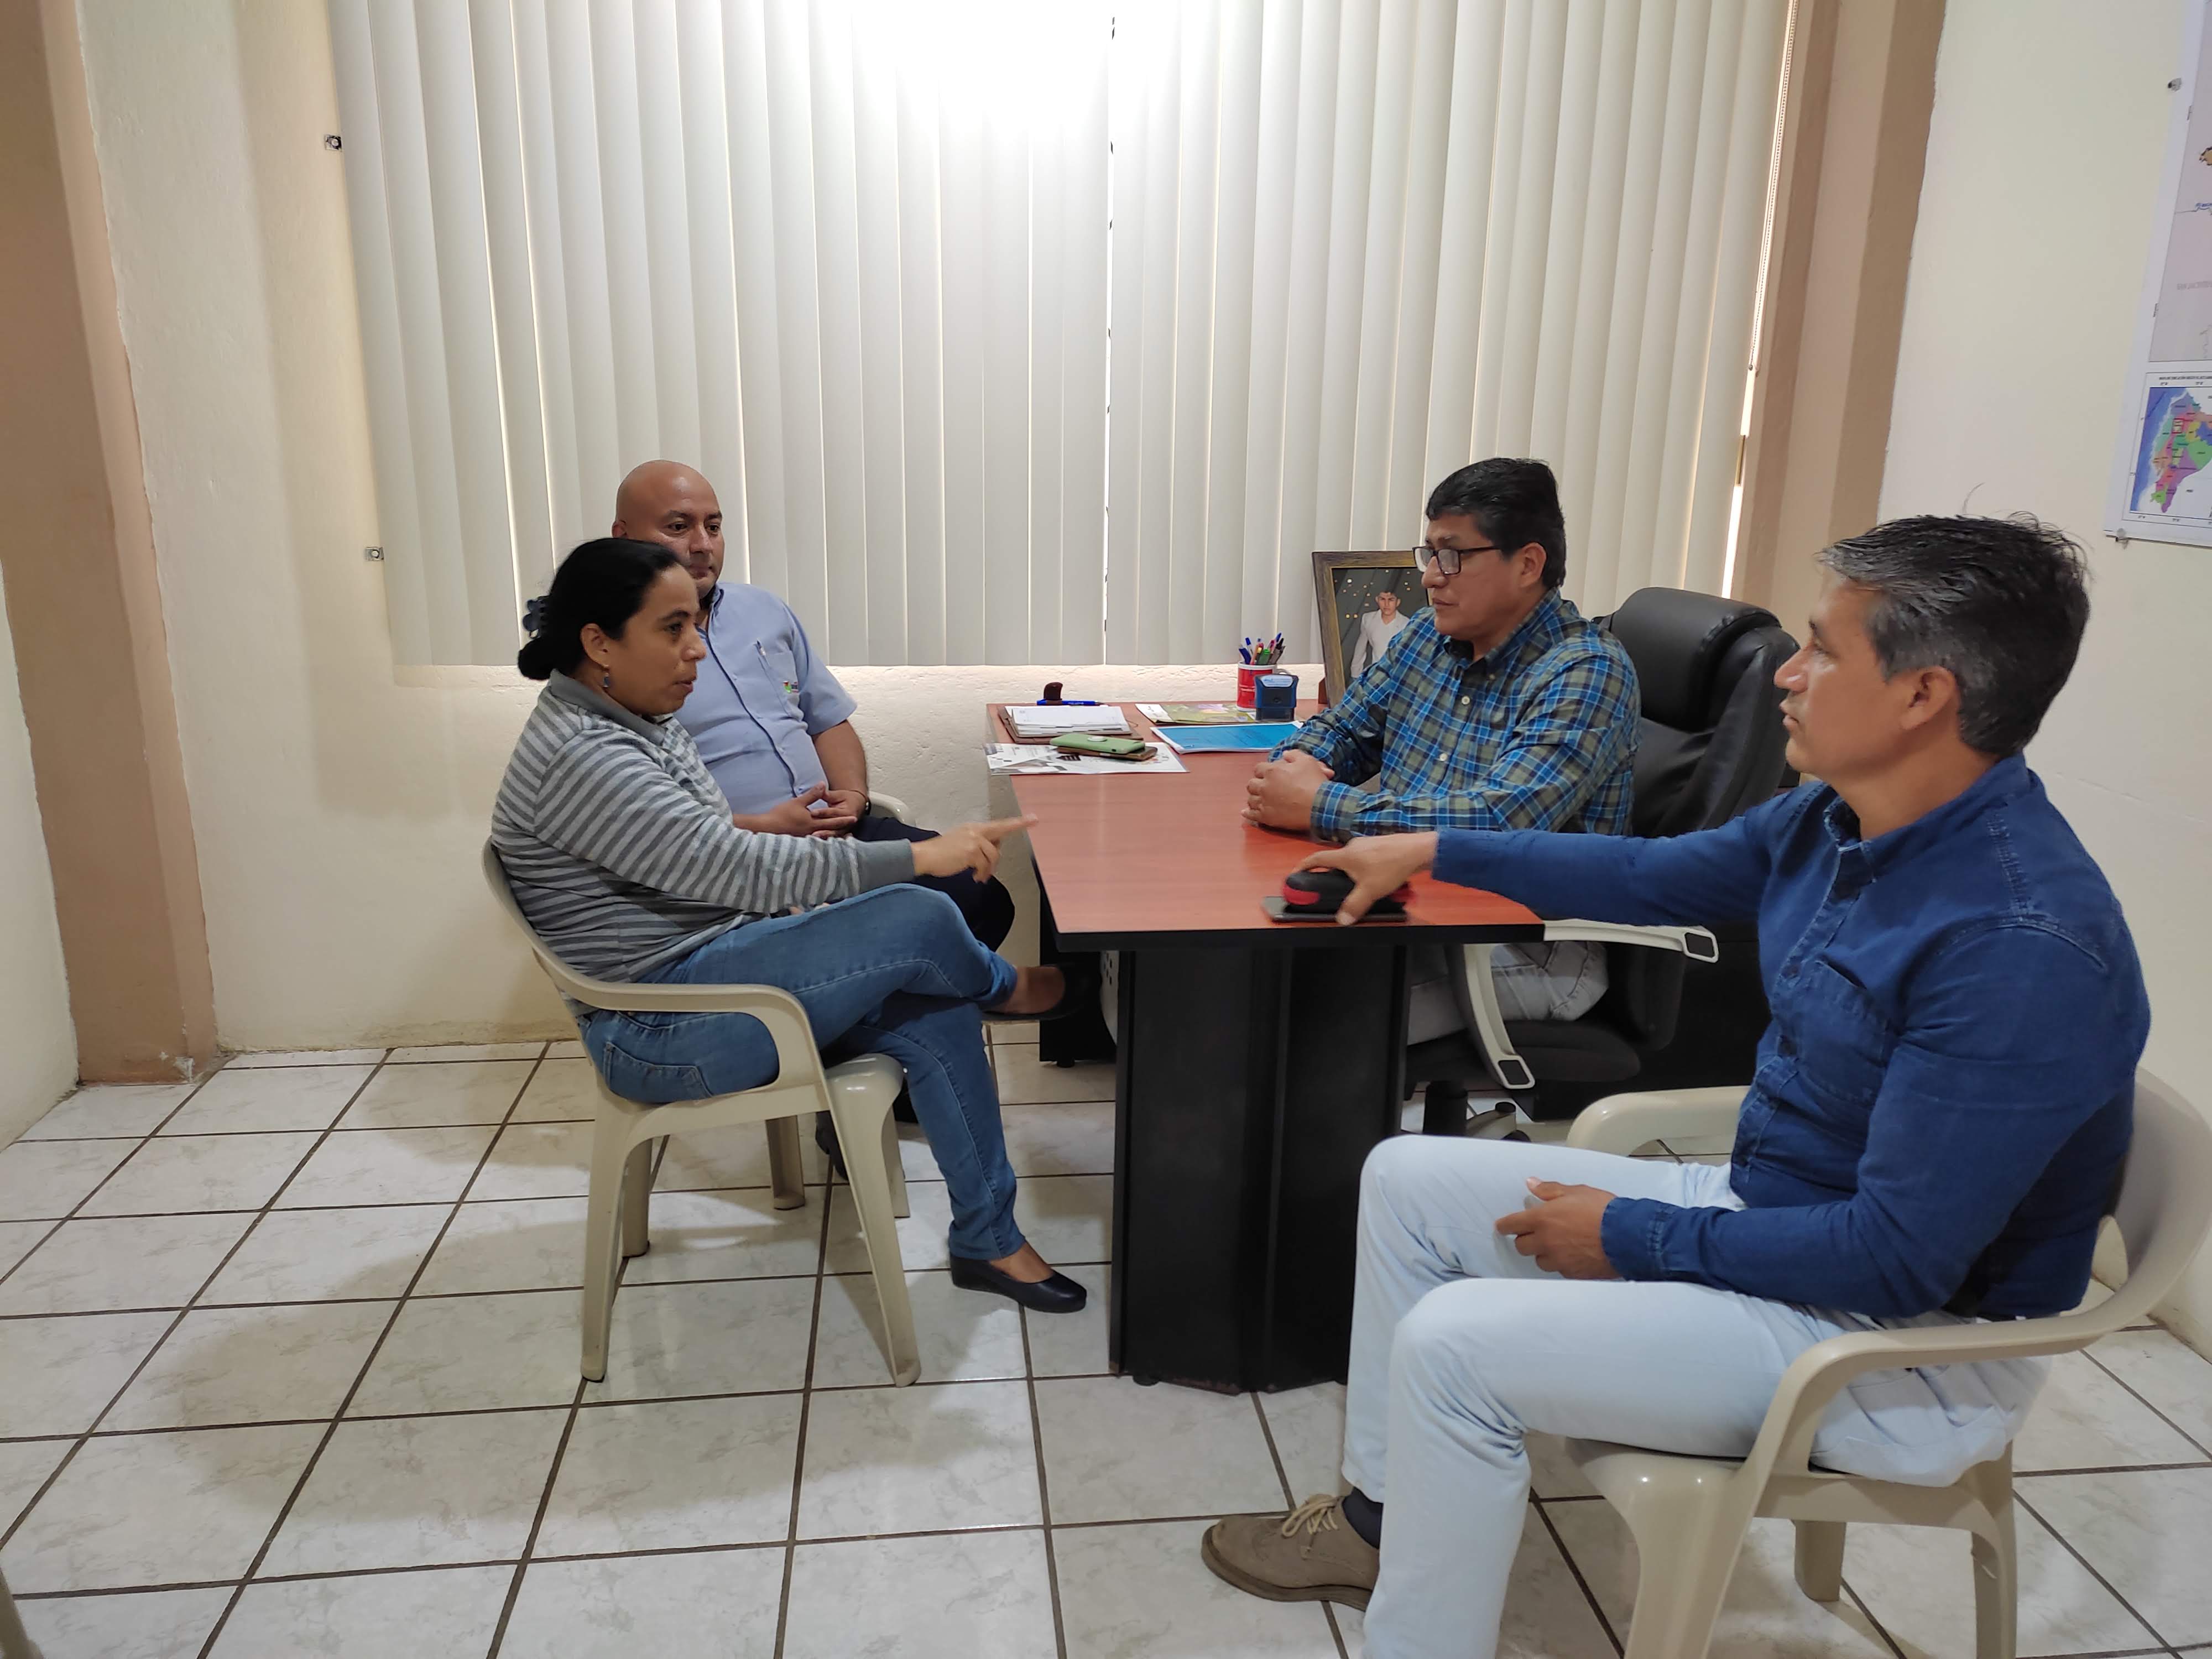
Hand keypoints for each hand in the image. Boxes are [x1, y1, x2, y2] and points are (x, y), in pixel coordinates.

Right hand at [735, 785, 859, 837]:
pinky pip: (814, 841)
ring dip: (833, 836)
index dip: (843, 819)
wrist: (767, 828)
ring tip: (842, 837)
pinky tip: (822, 841)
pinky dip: (821, 840)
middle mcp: (812, 832)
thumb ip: (812, 795)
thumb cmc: (782, 814)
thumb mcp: (798, 802)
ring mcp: (806, 839)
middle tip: (853, 830)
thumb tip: (823, 785)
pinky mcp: (799, 841)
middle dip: (842, 830)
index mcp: (813, 823)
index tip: (854, 818)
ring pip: (823, 838)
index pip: (832, 820)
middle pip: (831, 831)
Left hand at [811, 788, 870, 836]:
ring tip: (813, 837)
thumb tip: (820, 789)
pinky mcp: (842, 833)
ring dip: (824, 836)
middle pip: (833, 826)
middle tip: (811, 830)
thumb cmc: (847, 798)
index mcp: (848, 812)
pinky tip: (818, 841)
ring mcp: (846, 829)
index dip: (822, 812)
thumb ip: (828, 794)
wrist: (857, 805)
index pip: (833, 812)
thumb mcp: (838, 795)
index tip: (812, 812)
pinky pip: (834, 838)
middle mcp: (848, 823)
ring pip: (834, 834)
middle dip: (822, 828)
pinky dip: (826, 839)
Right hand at [912, 816, 1036, 881]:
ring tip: (979, 875)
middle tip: (1005, 851)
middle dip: (1006, 843)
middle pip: (1000, 834)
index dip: (1018, 822)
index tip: (1032, 819)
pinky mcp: (971, 851)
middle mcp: (975, 830)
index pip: (999, 824)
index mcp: (973, 828)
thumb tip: (994, 849)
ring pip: (993, 855)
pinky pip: (984, 865)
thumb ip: (979, 843)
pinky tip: (975, 876)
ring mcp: (973, 840)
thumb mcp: (961, 842)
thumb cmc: (940, 853)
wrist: (924, 856)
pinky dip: (981, 873)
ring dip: (989, 869)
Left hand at [1242, 750, 1333, 829]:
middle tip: (1265, 787)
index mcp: (1272, 771)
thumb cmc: (1314, 783)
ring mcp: (1264, 802)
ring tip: (1260, 799)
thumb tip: (1285, 754)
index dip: (1263, 771)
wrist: (1319, 806)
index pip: (1258, 768)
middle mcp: (1264, 786)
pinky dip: (1247, 813)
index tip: (1269, 774)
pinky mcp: (1266, 817)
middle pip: (1251, 784)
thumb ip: (1294, 755)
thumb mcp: (1307, 761)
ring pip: (1250, 799)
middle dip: (1257, 784)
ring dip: (1254, 798)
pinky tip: (1245, 812)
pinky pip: (1251, 815)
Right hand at [1298, 833, 1437, 922]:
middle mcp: (1353, 846)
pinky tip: (1377, 878)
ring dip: (1352, 872)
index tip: (1296, 873)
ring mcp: (1368, 844)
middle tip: (1333, 887)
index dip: (1304, 866)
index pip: (1317, 859)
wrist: (1418, 850)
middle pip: (1336, 860)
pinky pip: (1367, 858)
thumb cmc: (1391, 867)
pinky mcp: (1381, 845)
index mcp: (1345, 855)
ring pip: (1353, 859)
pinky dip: (1366, 868)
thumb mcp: (1370, 891)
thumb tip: (1342, 920)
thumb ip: (1354, 906)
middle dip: (1332, 873)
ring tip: (1360, 887)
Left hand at [1494, 1179, 1619, 1278]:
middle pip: (1522, 1246)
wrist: (1626, 1236)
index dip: (1504, 1225)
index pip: (1512, 1225)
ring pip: (1540, 1261)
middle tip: (1536, 1232)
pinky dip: (1562, 1263)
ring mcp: (1558, 1261)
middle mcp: (1546, 1242)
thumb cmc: (1602, 1210)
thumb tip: (1531, 1184)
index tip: (1502, 1227)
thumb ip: (1549, 1190)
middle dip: (1526, 1239)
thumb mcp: (1576, 1191)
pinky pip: (1559, 1270)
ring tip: (1558, 1245)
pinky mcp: (1572, 1274)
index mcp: (1542, 1219)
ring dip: (1544, 1253)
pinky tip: (1573, 1255)